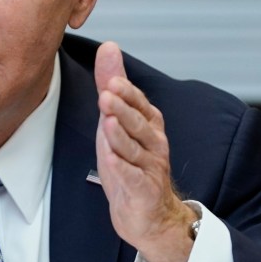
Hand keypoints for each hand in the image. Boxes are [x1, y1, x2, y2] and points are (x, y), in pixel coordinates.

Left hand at [94, 41, 196, 261]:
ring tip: (107, 123)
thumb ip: (112, 85)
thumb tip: (109, 47)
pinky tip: (111, 159)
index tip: (112, 80)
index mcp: (148, 124)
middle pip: (139, 124)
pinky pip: (133, 177)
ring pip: (135, 149)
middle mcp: (153, 143)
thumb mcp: (116, 122)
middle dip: (123, 109)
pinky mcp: (143, 191)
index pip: (139, 104)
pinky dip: (122, 168)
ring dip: (121, 136)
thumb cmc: (130, 164)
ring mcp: (150, 167)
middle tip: (107, 94)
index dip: (127, 93)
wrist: (148, 214)